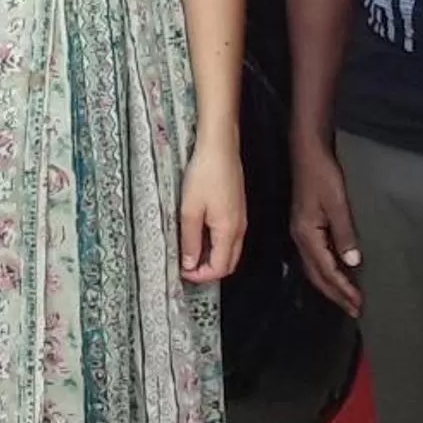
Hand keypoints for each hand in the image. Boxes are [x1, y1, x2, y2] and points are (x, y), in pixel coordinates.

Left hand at [179, 139, 245, 283]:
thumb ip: (190, 240)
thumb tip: (190, 264)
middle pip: (228, 263)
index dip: (200, 275)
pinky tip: (200, 233)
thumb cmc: (204, 174)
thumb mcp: (189, 210)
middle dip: (208, 270)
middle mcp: (239, 228)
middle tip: (187, 266)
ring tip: (190, 250)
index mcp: (228, 231)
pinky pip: (230, 235)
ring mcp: (240, 218)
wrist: (219, 147)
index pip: (219, 268)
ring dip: (212, 256)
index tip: (182, 272)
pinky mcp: (237, 208)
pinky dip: (216, 243)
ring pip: (230, 250)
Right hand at [288, 137, 362, 315]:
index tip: (359, 304)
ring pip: (314, 269)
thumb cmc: (322, 174)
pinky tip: (337, 273)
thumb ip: (344, 233)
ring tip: (347, 299)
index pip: (326, 270)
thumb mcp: (336, 202)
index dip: (343, 289)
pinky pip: (315, 258)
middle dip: (335, 295)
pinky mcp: (305, 226)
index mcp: (306, 234)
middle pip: (317, 275)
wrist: (307, 151)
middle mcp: (300, 237)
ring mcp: (300, 232)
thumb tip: (352, 262)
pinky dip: (327, 271)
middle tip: (355, 311)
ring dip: (331, 286)